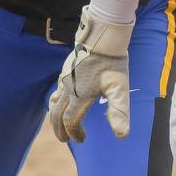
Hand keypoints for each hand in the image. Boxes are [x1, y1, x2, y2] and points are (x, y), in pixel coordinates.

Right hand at [49, 6, 133, 142]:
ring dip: (55, 116)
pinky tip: (62, 99)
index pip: (71, 121)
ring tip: (60, 123)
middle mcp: (68, 89)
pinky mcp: (66, 70)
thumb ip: (119, 112)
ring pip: (54, 102)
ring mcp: (65, 78)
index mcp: (80, 96)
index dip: (75, 133)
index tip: (82, 139)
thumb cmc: (112, 63)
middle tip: (65, 139)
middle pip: (57, 115)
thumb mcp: (119, 88)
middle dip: (60, 130)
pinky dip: (56, 101)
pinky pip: (56, 89)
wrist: (102, 36)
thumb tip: (122, 135)